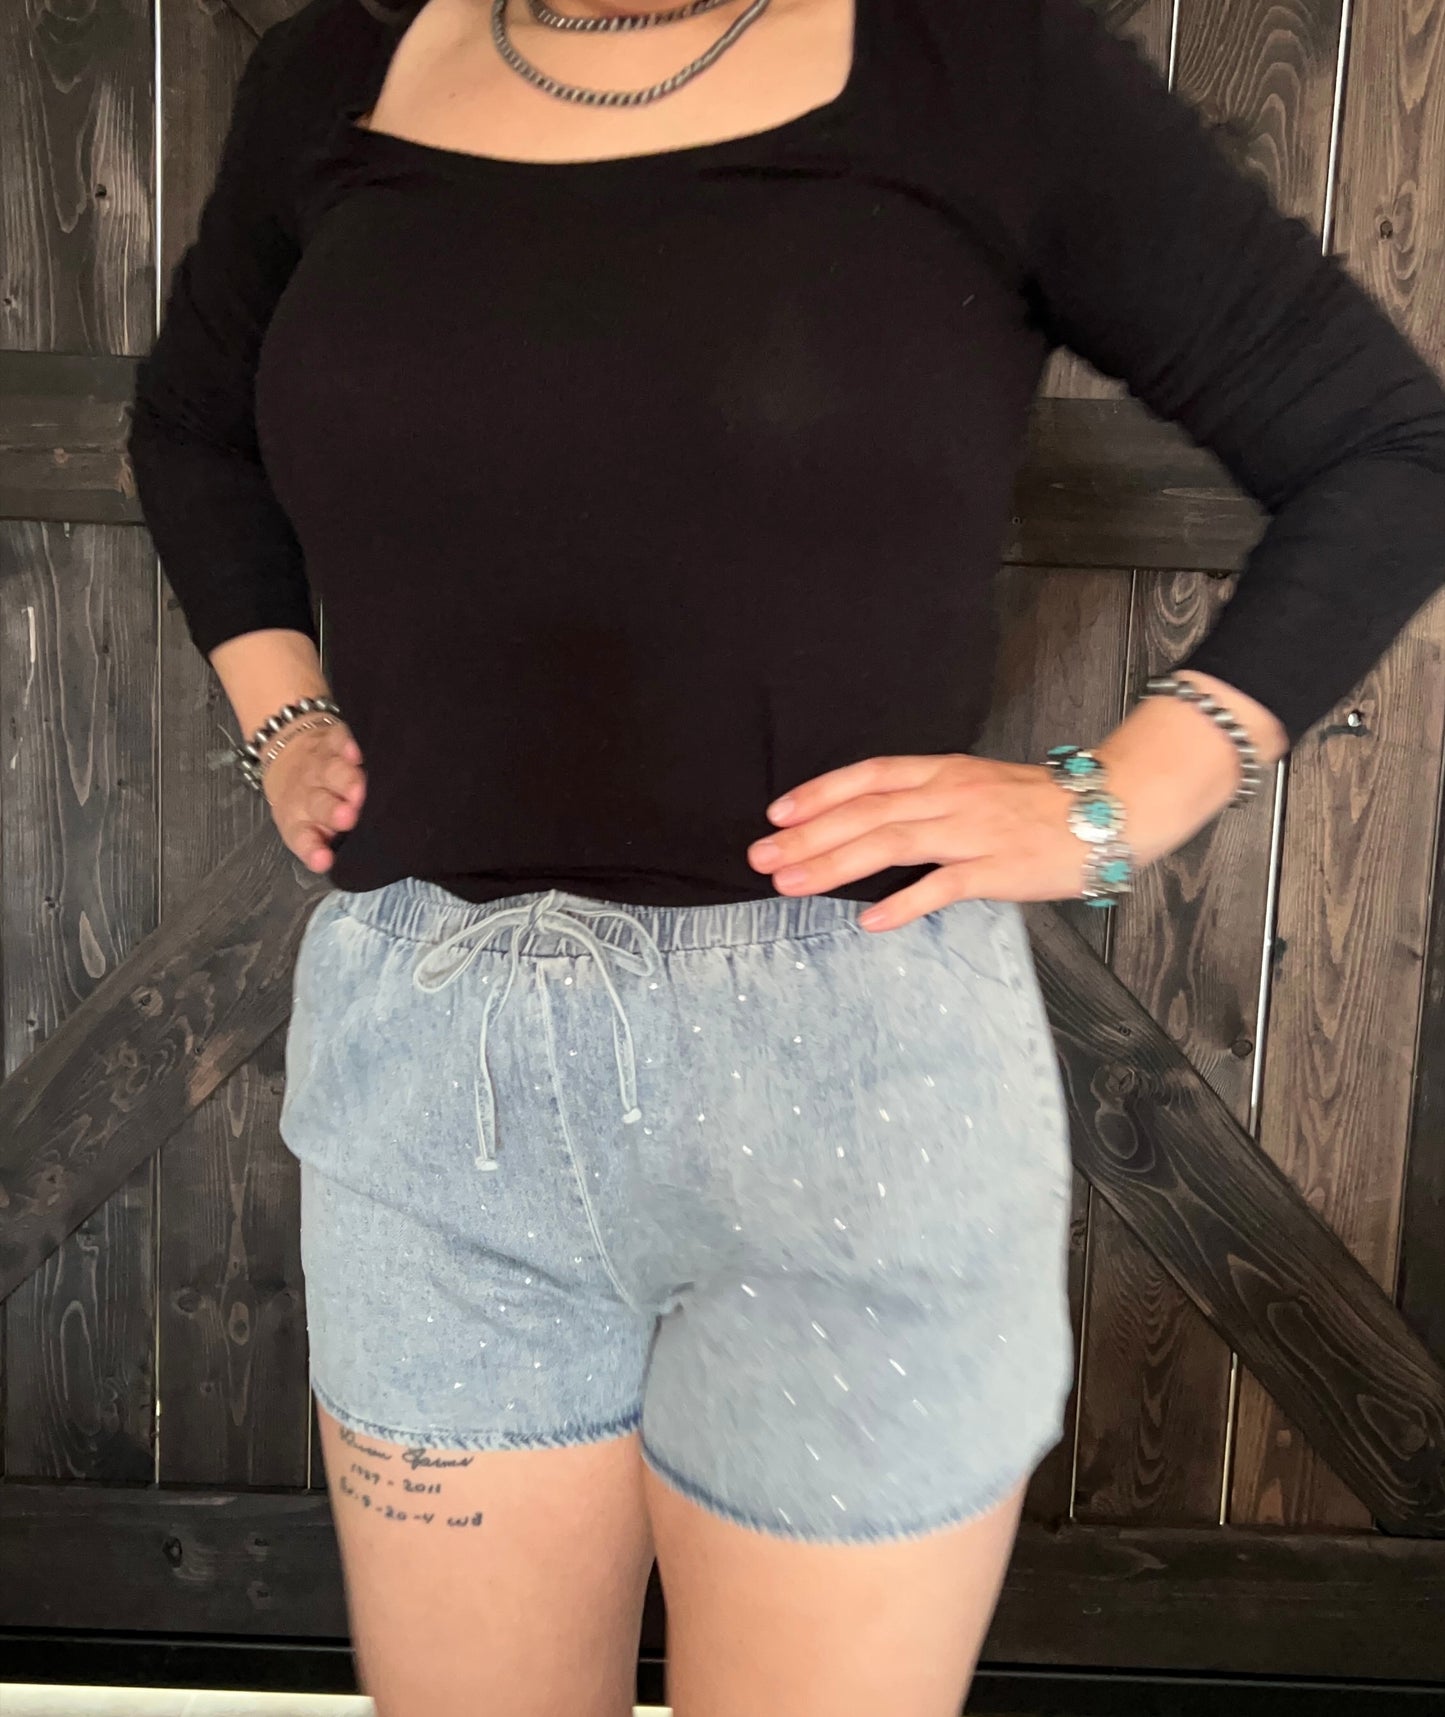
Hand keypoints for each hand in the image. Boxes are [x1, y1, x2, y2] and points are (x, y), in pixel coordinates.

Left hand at [262, 720, 366, 872]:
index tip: (323, 861)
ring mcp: (320, 766)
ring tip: (358, 790)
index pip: (304, 839)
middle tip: (347, 818)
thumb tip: (349, 861)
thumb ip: (327, 844)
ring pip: (332, 773)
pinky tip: (356, 753)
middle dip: (332, 811)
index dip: (313, 850)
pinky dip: (347, 745)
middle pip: (320, 804)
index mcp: (299, 822)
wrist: (288, 754)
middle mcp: (308, 794)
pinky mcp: (332, 740)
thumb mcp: (310, 827)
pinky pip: (340, 740)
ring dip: (344, 781)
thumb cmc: (308, 801)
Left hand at [747, 753, 1103, 930]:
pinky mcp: (999, 869)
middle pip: (867, 812)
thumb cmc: (1042, 805)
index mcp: (944, 773)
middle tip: (762, 858)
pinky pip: (943, 886)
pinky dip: (904, 903)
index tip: (776, 814)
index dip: (820, 794)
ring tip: (792, 885)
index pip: (870, 776)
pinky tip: (870, 921)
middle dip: (808, 836)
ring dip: (835, 865)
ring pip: (891, 844)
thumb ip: (928, 802)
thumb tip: (873, 822)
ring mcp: (974, 832)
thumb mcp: (977, 787)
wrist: (1113, 809)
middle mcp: (951, 796)